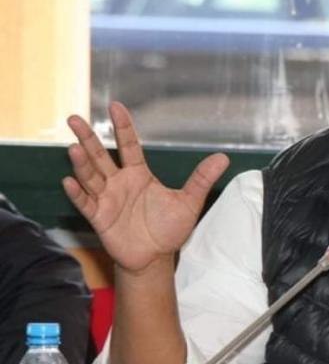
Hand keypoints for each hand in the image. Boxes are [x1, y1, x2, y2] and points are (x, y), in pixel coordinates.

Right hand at [62, 102, 229, 274]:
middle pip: (100, 155)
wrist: (155, 257)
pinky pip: (86, 203)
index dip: (122, 126)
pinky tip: (69, 181)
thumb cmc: (169, 228)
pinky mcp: (99, 218)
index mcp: (139, 174)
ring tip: (73, 147)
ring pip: (90, 176)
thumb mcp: (189, 202)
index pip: (128, 145)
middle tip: (74, 118)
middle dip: (88, 138)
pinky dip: (77, 193)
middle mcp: (119, 182)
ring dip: (82, 163)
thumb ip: (202, 179)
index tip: (115, 106)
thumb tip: (223, 157)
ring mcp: (107, 199)